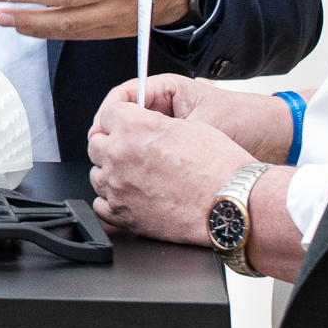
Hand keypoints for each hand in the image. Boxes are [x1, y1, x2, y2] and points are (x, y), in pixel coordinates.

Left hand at [84, 92, 253, 247]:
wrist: (231, 204)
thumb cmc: (219, 167)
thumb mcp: (188, 126)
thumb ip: (153, 123)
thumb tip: (141, 125)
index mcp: (135, 126)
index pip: (108, 113)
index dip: (120, 118)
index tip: (125, 124)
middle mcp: (120, 154)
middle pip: (96, 143)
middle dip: (112, 143)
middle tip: (133, 150)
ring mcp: (118, 186)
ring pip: (96, 173)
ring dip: (111, 171)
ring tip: (135, 175)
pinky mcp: (122, 214)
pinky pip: (100, 204)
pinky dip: (112, 199)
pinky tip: (130, 195)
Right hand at [103, 72, 294, 162]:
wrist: (278, 139)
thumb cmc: (247, 122)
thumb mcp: (201, 123)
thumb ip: (163, 131)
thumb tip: (126, 139)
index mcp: (166, 90)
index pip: (121, 98)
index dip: (107, 117)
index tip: (102, 135)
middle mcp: (164, 108)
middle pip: (120, 123)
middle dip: (114, 139)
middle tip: (111, 157)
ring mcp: (167, 130)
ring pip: (130, 143)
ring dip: (127, 157)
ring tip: (129, 171)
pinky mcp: (174, 150)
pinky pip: (147, 158)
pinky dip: (142, 169)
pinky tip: (143, 181)